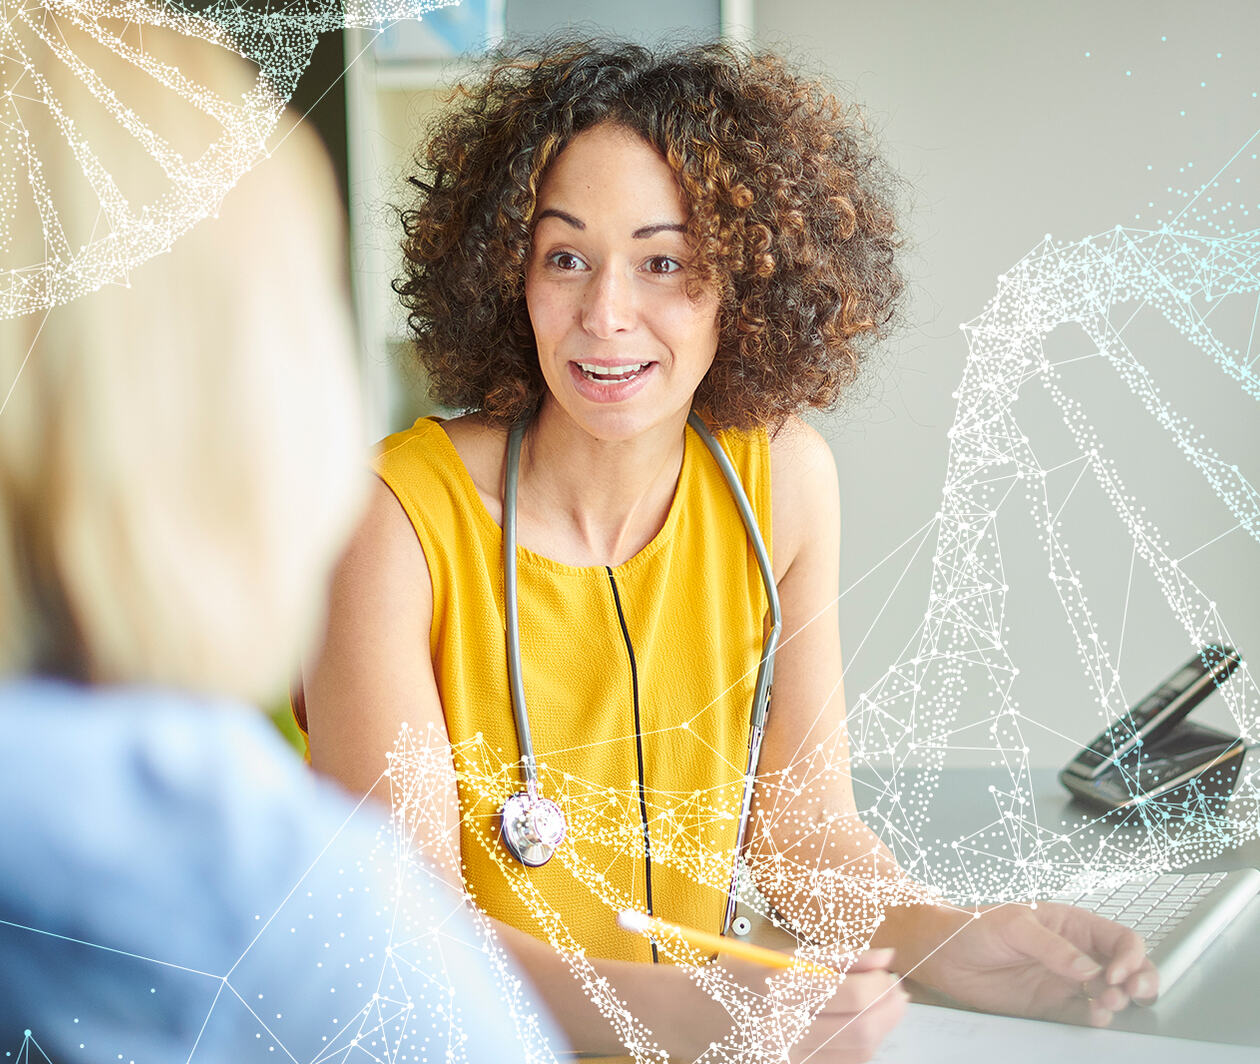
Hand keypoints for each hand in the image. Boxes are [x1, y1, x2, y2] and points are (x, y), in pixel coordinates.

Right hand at [716, 947, 907, 1062]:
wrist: (688, 1016)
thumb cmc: (735, 979)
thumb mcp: (779, 957)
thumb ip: (837, 957)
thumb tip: (887, 956)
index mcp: (777, 989)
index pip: (851, 994)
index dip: (882, 986)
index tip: (891, 975)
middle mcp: (779, 1030)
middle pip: (860, 1029)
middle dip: (890, 1011)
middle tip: (899, 994)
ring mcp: (782, 1060)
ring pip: (855, 1054)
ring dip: (879, 1031)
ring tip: (882, 1010)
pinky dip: (857, 1049)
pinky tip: (859, 1031)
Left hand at [911, 901, 1157, 1025]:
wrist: (943, 954)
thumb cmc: (975, 926)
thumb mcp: (1015, 925)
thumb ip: (1053, 947)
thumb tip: (1089, 968)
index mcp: (1072, 926)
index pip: (1120, 940)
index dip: (1130, 956)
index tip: (1117, 972)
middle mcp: (1076, 955)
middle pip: (1127, 970)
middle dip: (1139, 981)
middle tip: (1128, 992)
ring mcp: (1066, 983)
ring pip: (1111, 996)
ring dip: (1118, 1002)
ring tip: (1105, 1004)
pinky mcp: (1051, 1007)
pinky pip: (1083, 1017)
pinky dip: (1095, 1020)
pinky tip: (1093, 1016)